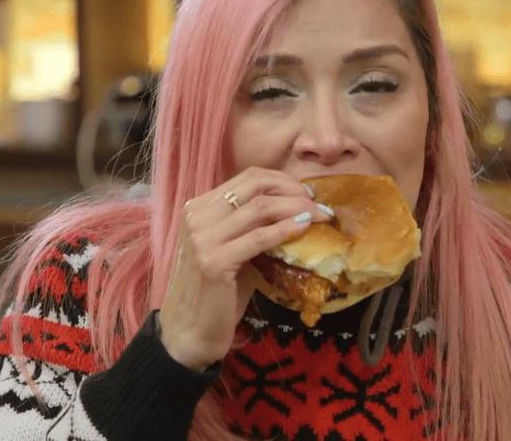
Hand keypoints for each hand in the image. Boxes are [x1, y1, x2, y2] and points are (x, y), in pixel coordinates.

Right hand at [157, 167, 330, 370]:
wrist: (190, 333)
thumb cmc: (217, 292)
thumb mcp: (233, 249)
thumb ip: (252, 226)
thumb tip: (297, 209)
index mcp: (198, 208)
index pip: (247, 178)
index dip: (282, 181)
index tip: (306, 193)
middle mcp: (196, 217)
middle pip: (255, 186)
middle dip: (293, 190)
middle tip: (317, 203)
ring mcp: (202, 239)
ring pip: (260, 207)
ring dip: (297, 208)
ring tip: (320, 215)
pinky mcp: (213, 262)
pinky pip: (259, 238)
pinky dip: (285, 229)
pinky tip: (303, 228)